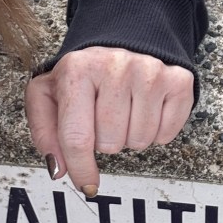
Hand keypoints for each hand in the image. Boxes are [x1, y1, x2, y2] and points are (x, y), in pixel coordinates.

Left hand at [24, 47, 194, 195]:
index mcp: (77, 70)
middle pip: (110, 144)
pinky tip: (144, 109)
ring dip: (129, 135)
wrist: (123, 39)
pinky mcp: (177, 80)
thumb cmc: (84, 74)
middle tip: (102, 116)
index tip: (86, 184)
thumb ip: (45, 132)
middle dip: (104, 140)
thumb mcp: (49, 94)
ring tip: (123, 110)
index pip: (77, 138)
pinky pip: (166, 134)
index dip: (81, 169)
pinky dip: (155, 132)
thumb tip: (58, 168)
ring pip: (139, 141)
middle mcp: (115, 66)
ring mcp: (150, 72)